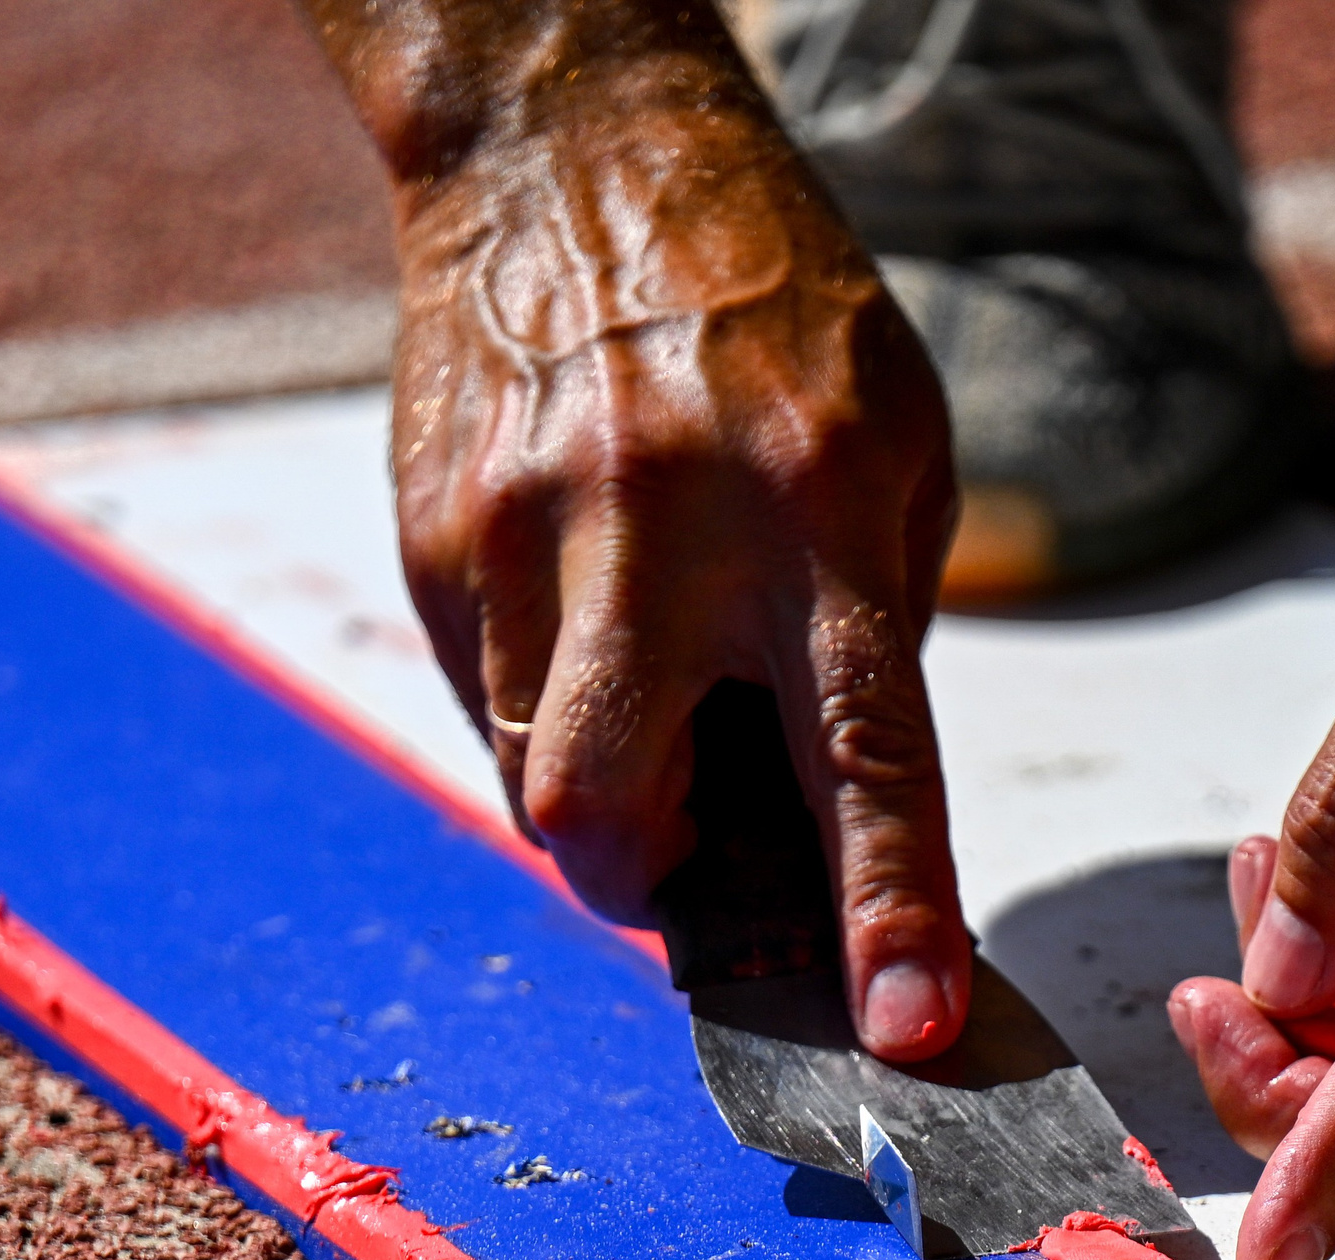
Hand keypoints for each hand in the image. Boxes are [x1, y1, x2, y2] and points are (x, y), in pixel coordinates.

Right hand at [377, 47, 969, 1058]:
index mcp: (817, 512)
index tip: (901, 1032)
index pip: (862, 752)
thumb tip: (819, 816)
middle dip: (644, 883)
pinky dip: (535, 706)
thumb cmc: (775, 308)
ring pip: (524, 772)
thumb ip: (868, 629)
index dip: (885, 909)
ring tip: (639, 688)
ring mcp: (523, 530)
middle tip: (684, 846)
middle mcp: (662, 531)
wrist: (576, 152)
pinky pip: (475, 694)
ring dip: (592, 793)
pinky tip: (577, 606)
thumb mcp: (893, 447)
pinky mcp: (434, 528)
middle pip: (606, 808)